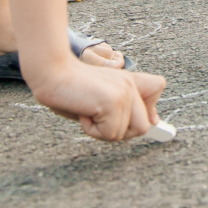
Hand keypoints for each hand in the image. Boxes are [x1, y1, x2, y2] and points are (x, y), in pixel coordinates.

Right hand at [30, 58, 164, 140]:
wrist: (50, 73)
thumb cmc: (68, 88)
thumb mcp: (99, 99)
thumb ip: (124, 109)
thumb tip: (153, 122)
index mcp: (128, 80)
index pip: (157, 86)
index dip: (149, 108)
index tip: (140, 118)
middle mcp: (130, 84)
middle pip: (143, 126)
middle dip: (118, 130)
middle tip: (97, 117)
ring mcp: (124, 92)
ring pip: (123, 134)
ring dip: (101, 130)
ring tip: (87, 110)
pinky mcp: (114, 101)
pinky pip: (110, 134)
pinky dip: (91, 130)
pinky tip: (82, 111)